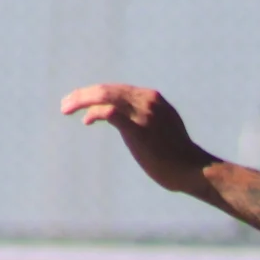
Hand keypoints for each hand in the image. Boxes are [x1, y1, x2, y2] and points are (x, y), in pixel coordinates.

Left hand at [58, 84, 213, 195]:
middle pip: (107, 89)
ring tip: (66, 108)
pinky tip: (87, 120)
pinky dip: (94, 113)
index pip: (116, 89)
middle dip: (82, 95)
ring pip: (104, 95)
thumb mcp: (162, 130)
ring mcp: (143, 113)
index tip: (80, 104)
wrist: (194, 170)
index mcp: (153, 99)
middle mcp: (147, 100)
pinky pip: (109, 112)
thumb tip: (127, 126)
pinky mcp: (138, 128)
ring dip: (81, 100)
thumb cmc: (178, 157)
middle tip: (65, 105)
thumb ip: (145, 121)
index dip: (95, 94)